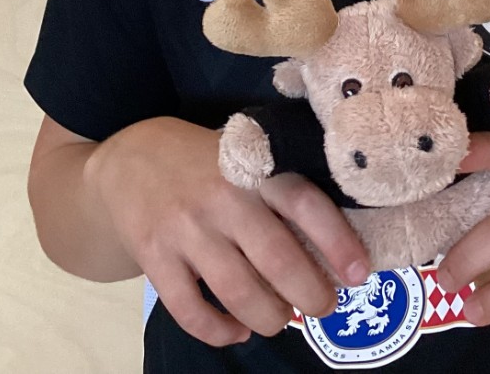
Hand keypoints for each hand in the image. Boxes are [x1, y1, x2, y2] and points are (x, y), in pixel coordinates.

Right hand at [84, 116, 369, 345]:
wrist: (130, 158)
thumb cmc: (209, 163)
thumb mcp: (249, 158)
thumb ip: (283, 193)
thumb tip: (335, 253)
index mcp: (255, 166)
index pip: (305, 204)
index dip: (338, 242)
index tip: (360, 275)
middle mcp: (223, 195)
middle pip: (276, 258)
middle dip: (310, 294)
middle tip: (323, 306)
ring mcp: (185, 227)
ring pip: (238, 291)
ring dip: (270, 316)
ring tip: (281, 318)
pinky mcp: (153, 255)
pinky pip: (190, 309)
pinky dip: (219, 331)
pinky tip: (237, 331)